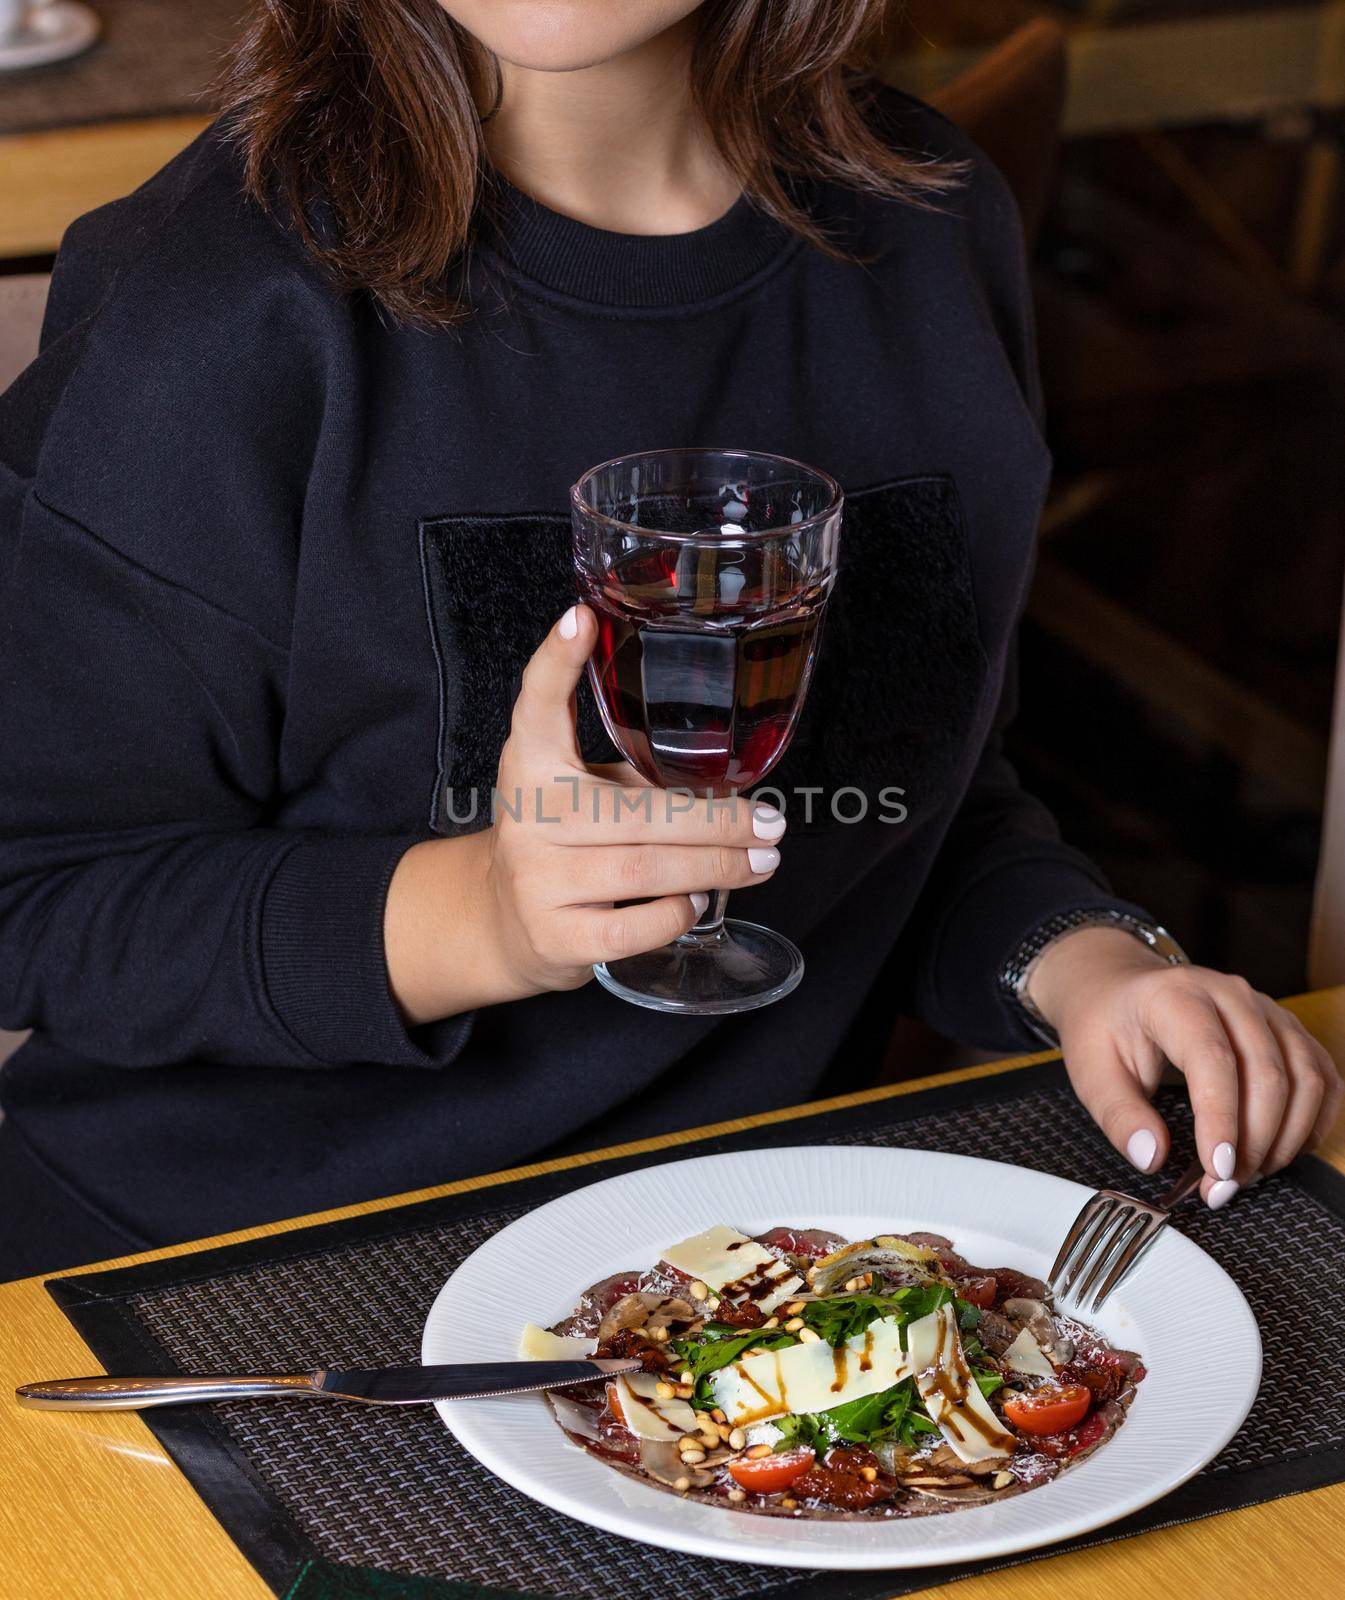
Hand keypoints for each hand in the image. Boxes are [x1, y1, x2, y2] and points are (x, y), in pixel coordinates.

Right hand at [384, 605, 786, 1022]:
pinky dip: (676, 915)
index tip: (580, 618)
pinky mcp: (554, 935)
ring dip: (715, 867)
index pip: (537, 705)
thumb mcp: (584, 789)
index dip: (557, 661)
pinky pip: (633, 928)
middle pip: (634, 812)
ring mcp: (537, 879)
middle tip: (770, 823)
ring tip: (760, 862)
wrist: (504, 922)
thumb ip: (637, 771)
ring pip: (643, 871)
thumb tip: (736, 771)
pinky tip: (697, 902)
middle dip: (717, 821)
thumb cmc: (566, 843)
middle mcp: (528, 816)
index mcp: (532, 763)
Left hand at [1027, 927, 1343, 1206]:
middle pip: (1267, 1073)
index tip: (1217, 1169)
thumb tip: (1151, 1157)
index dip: (1221, 1119)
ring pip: (1305, 1078)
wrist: (1120, 989)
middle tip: (1222, 1186)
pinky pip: (1321, 1078)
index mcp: (1176, 996)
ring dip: (1285, 1138)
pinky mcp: (1286, 1029)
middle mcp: (1229, 995)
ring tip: (1245, 1174)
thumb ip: (1118, 1114)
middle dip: (1252, 1142)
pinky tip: (1280, 1150)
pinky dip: (1311, 1122)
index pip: (1212, 1058)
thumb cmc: (1106, 1026)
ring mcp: (1265, 1009)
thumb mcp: (1090, 1069)